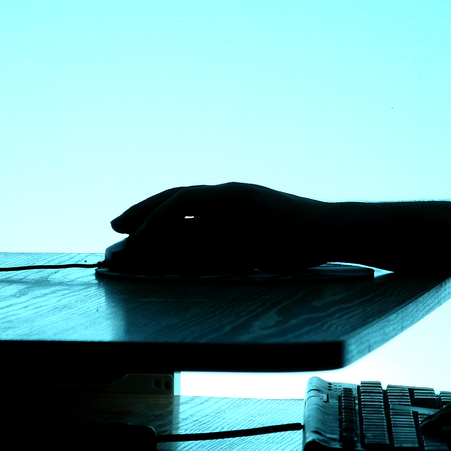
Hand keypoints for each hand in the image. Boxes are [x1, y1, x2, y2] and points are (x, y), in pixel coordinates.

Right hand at [107, 182, 333, 274]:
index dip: (154, 219)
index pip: (181, 202)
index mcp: (231, 197)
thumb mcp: (256, 251)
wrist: (335, 229)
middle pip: (177, 199)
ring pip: (187, 208)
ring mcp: (235, 204)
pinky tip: (168, 237)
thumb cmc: (300, 239)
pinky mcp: (242, 215)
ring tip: (132, 231)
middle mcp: (229, 195)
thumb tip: (176, 255)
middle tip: (115, 227)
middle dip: (144, 212)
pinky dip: (179, 227)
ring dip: (159, 219)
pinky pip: (202, 218)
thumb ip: (214, 253)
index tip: (133, 238)